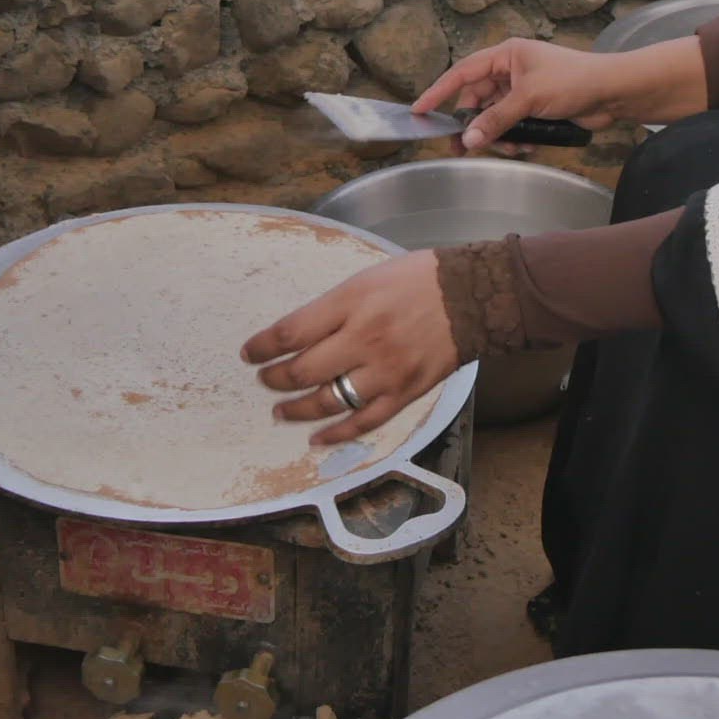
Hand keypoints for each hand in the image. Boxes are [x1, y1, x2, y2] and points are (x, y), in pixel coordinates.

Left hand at [243, 251, 461, 445]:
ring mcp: (385, 371)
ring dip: (298, 410)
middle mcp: (364, 339)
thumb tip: (296, 336)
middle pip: (304, 370)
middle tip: (265, 381)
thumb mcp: (364, 280)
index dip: (262, 346)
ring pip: (329, 401)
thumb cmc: (416, 281)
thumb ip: (331, 308)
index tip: (249, 353)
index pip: (291, 332)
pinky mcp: (404, 392)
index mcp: (351, 304)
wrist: (469, 297)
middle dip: (275, 379)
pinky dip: (337, 434)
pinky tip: (317, 438)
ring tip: (281, 411)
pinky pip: (364, 421)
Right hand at [414, 36, 707, 152]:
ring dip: (499, 136)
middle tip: (462, 148)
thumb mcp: (529, 98)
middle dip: (474, 125)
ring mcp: (522, 92)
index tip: (419, 110)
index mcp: (506, 55)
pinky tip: (530, 144)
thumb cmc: (574, 80)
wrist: (612, 93)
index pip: (463, 72)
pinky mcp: (535, 110)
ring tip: (513, 147)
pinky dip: (516, 138)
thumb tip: (468, 138)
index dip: (439, 92)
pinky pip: (512, 127)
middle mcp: (510, 71)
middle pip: (477, 101)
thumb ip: (496, 119)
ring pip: (494, 119)